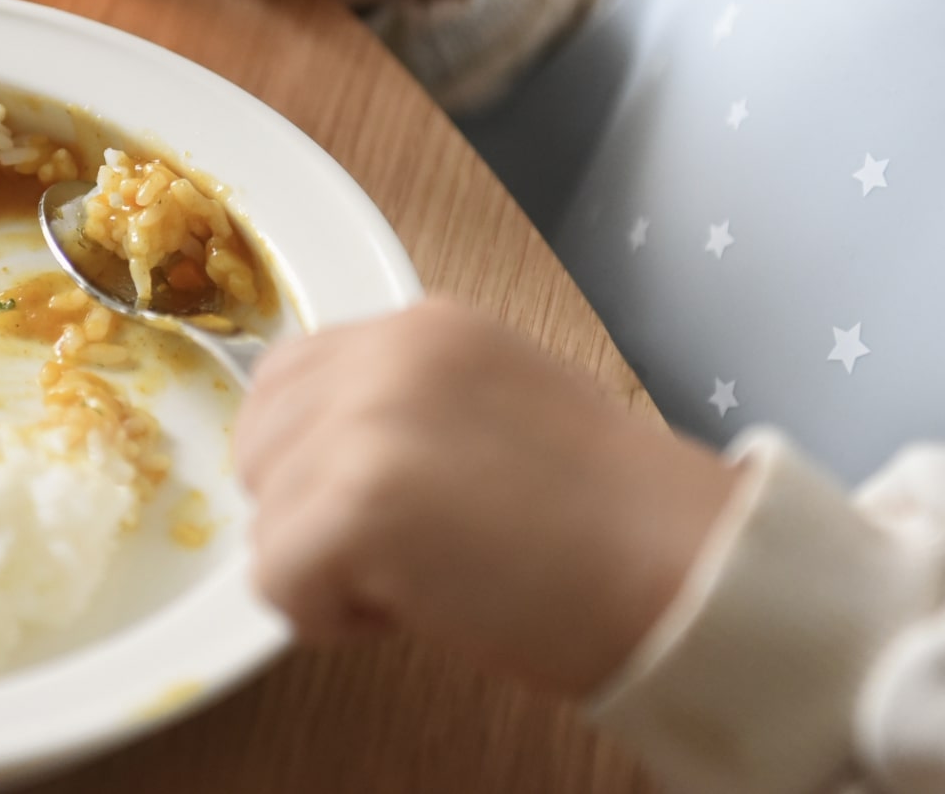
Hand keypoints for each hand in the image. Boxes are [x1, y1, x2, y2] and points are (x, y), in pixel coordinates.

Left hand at [234, 299, 739, 696]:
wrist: (686, 571)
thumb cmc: (613, 521)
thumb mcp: (497, 409)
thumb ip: (405, 408)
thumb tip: (321, 460)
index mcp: (424, 327)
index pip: (290, 379)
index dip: (315, 457)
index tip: (384, 505)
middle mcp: (385, 354)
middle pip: (258, 443)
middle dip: (308, 509)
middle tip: (409, 548)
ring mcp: (364, 423)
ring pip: (265, 519)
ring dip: (327, 569)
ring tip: (429, 576)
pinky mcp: (353, 506)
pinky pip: (277, 580)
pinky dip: (329, 616)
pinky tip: (416, 608)